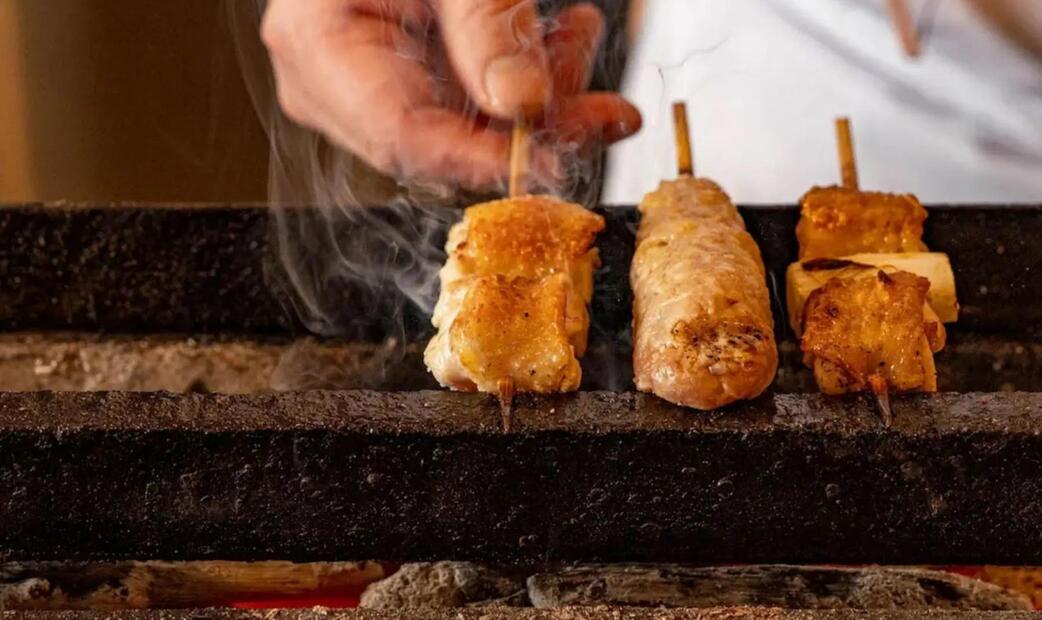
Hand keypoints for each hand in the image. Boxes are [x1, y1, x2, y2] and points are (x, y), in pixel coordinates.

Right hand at [261, 0, 641, 190]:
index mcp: (315, 41)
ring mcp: (366, 86)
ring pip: (465, 134)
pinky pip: (469, 109)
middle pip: (439, 145)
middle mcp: (330, 81)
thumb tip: (524, 104)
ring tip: (581, 40)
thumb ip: (485, 22)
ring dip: (539, 101)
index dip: (482, 160)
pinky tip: (562, 43)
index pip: (400, 136)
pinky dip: (523, 83)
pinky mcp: (404, 81)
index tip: (554, 160)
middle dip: (529, 129)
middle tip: (601, 110)